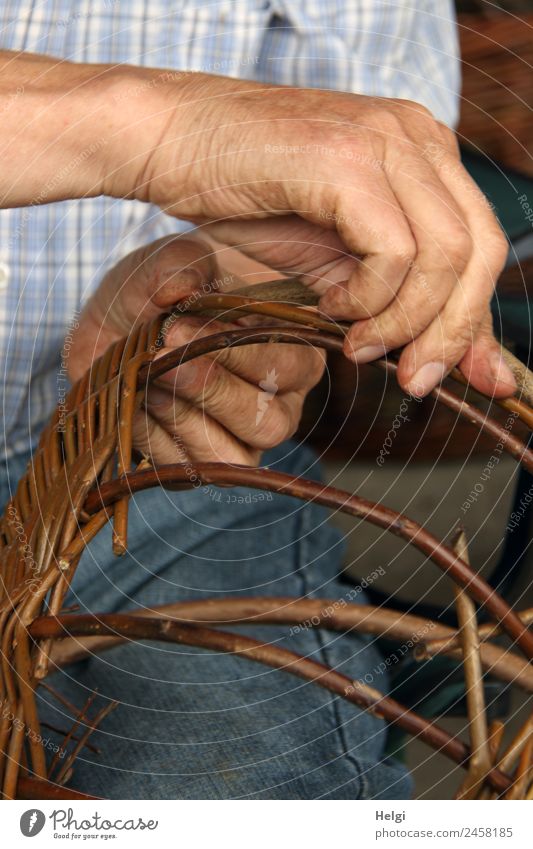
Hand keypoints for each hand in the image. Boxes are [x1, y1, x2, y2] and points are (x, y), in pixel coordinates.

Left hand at [67, 234, 324, 465]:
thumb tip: (181, 285)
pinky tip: (131, 396)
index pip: (290, 366)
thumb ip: (178, 264)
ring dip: (180, 416)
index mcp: (293, 351)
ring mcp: (239, 441)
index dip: (238, 352)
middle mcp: (278, 404)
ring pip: (228, 455)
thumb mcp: (166, 262)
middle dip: (210, 389)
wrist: (112, 324)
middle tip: (161, 355)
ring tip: (144, 376)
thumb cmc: (162, 290)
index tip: (179, 327)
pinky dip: (149, 434)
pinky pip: (180, 468)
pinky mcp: (196, 466)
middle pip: (268, 423)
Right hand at [108, 74, 513, 398]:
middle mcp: (418, 137)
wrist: (171, 143)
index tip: (472, 380)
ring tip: (357, 343)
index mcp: (425, 155)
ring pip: (445, 255)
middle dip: (453, 332)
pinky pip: (392, 251)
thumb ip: (394, 299)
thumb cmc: (246, 199)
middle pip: (481, 252)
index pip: (483, 247)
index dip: (477, 321)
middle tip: (413, 379)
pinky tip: (328, 304)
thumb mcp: (335, 260)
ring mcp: (385, 140)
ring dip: (404, 321)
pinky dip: (368, 296)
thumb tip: (442, 359)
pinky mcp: (346, 157)